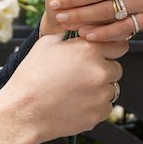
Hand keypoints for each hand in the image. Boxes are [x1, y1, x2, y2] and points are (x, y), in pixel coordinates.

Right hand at [0, 14, 127, 143]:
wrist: (24, 110)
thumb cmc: (31, 77)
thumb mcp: (46, 44)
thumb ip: (68, 36)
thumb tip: (77, 29)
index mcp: (89, 50)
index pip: (118, 45)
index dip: (109, 50)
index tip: (102, 54)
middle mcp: (100, 71)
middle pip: (116, 69)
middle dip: (103, 70)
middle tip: (81, 75)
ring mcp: (101, 94)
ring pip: (111, 89)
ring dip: (99, 89)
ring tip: (75, 91)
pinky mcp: (98, 114)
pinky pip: (105, 108)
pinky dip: (94, 106)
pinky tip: (75, 103)